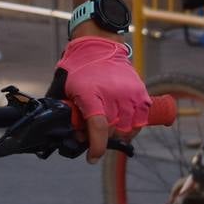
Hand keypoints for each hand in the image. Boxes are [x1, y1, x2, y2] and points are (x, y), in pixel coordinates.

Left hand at [54, 34, 150, 161]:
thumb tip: (62, 134)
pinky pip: (141, 120)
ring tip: (108, 129)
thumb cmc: (79, 69)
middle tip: (92, 135)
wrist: (99, 45)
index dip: (96, 148)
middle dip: (101, 140)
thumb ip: (66, 111)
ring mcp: (130, 95)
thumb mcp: (65, 88)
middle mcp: (114, 96)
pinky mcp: (141, 94)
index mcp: (92, 95)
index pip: (98, 128)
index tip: (92, 158)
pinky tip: (123, 124)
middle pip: (113, 132)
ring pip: (129, 129)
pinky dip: (132, 127)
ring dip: (118, 134)